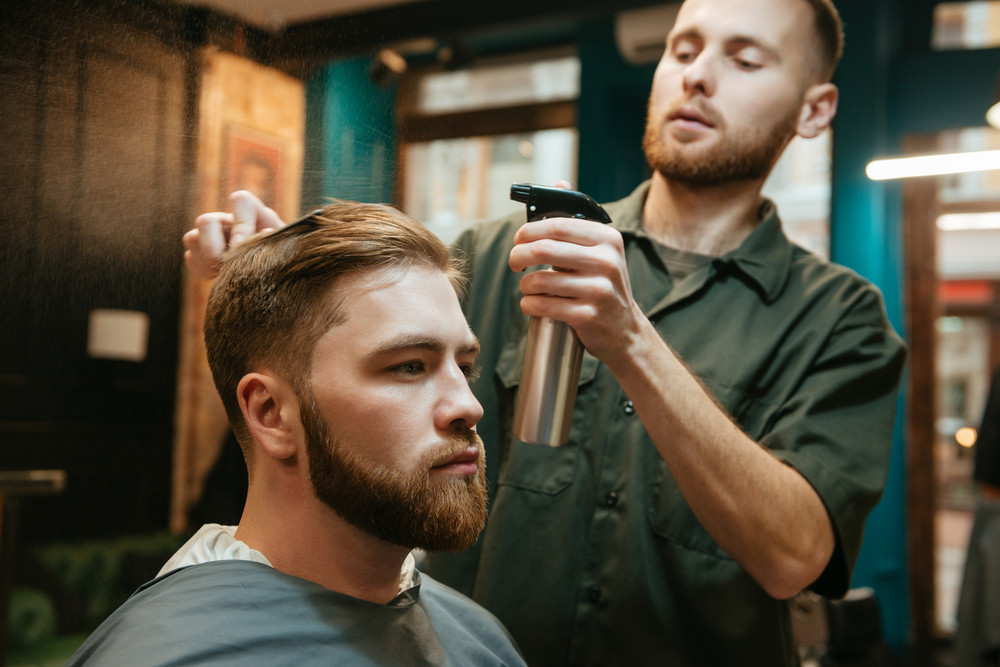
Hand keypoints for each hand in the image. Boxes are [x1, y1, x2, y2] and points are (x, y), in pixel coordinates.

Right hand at [183, 190, 285, 278]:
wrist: (277, 272)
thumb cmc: (286, 256)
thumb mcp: (287, 247)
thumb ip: (277, 239)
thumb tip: (267, 231)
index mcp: (254, 212)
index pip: (240, 200)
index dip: (241, 224)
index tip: (244, 247)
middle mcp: (229, 220)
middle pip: (205, 221)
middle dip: (214, 249)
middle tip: (229, 267)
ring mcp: (213, 234)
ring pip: (191, 238)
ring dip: (207, 261)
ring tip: (226, 274)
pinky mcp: (202, 252)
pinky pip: (190, 257)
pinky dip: (203, 270)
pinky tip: (221, 277)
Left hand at [508, 212, 643, 362]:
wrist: (625, 331)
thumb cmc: (604, 286)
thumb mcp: (600, 251)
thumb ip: (577, 222)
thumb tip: (561, 183)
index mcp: (607, 239)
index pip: (557, 225)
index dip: (529, 231)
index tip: (518, 239)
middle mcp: (607, 261)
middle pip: (544, 249)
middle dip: (518, 255)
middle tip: (514, 263)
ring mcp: (599, 290)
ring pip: (540, 281)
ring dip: (524, 285)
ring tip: (527, 288)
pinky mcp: (588, 315)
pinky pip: (544, 305)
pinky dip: (529, 305)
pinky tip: (531, 304)